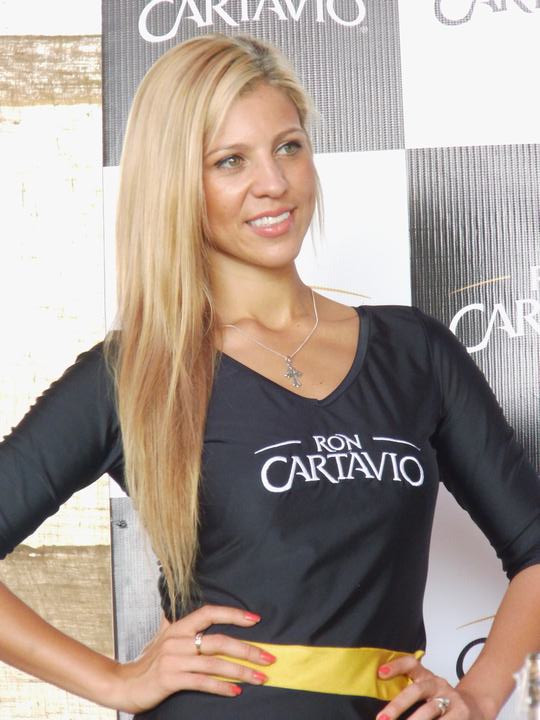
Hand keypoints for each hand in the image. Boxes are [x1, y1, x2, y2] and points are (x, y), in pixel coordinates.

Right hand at [109, 604, 274, 712]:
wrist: (124, 684)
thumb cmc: (148, 662)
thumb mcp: (163, 637)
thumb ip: (181, 625)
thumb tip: (198, 613)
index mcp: (178, 627)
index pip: (209, 613)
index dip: (233, 614)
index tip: (256, 619)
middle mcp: (177, 640)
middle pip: (218, 641)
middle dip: (247, 649)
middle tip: (269, 658)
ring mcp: (174, 660)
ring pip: (215, 663)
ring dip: (241, 671)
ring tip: (260, 678)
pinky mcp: (170, 679)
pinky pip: (202, 682)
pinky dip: (222, 687)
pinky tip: (237, 691)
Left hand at [376, 656, 486, 719]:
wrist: (474, 707)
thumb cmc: (442, 700)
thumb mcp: (427, 690)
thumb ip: (409, 692)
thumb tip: (384, 710)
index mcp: (427, 676)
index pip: (411, 664)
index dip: (396, 666)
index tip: (380, 673)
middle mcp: (438, 685)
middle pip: (417, 690)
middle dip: (398, 705)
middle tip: (382, 718)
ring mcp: (451, 700)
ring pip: (429, 710)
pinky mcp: (462, 715)